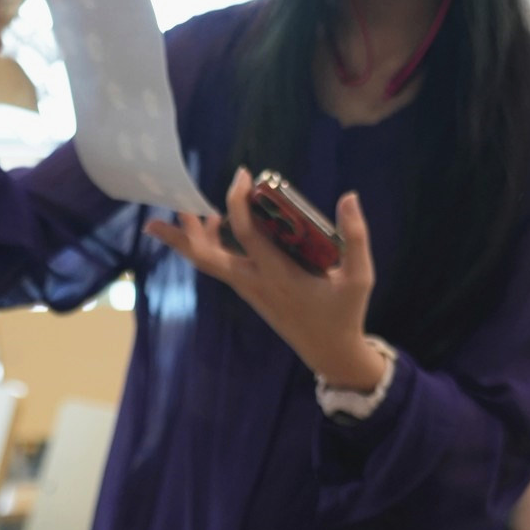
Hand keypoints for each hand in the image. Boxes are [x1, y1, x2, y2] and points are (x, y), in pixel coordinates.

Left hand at [145, 169, 388, 391]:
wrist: (329, 352)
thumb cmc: (344, 314)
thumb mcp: (360, 278)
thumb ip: (356, 237)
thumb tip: (349, 197)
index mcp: (279, 276)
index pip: (247, 234)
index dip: (239, 202)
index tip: (241, 176)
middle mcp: (255, 283)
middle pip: (205, 258)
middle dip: (183, 235)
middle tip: (170, 207)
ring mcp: (249, 289)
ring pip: (208, 263)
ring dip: (192, 238)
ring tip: (184, 211)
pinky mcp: (250, 292)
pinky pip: (221, 266)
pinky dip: (212, 245)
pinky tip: (218, 224)